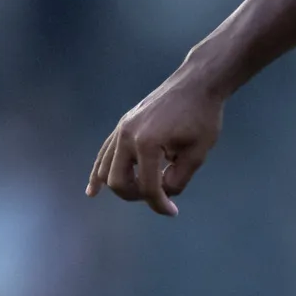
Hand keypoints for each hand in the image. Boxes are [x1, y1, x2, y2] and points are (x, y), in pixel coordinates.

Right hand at [87, 67, 226, 216]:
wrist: (197, 84)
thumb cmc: (202, 117)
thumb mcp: (197, 154)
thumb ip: (178, 179)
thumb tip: (161, 194)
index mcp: (147, 143)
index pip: (147, 187)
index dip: (160, 205)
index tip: (173, 211)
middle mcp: (127, 135)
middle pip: (118, 182)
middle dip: (137, 196)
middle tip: (160, 196)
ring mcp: (121, 128)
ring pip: (106, 169)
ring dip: (121, 186)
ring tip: (136, 196)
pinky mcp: (123, 125)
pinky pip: (105, 153)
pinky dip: (99, 173)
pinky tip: (93, 191)